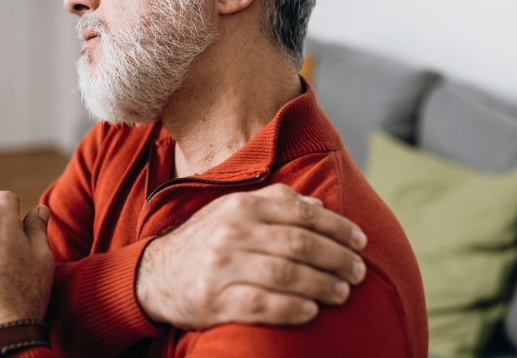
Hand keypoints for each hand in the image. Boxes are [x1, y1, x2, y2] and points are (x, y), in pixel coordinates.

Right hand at [136, 183, 367, 328]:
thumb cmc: (207, 241)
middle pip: (299, 244)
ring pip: (285, 274)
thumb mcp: (234, 211)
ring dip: (322, 285)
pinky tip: (312, 311)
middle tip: (359, 272)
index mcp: (242, 206)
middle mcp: (232, 232)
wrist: (155, 275)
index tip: (361, 242)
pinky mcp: (214, 300)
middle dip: (337, 258)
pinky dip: (292, 308)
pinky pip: (262, 305)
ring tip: (342, 292)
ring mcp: (222, 267)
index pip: (302, 213)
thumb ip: (275, 203)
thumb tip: (319, 206)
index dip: (338, 228)